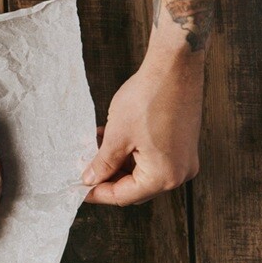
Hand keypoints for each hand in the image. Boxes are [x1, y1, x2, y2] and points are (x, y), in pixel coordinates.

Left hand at [83, 49, 202, 205]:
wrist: (175, 66)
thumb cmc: (148, 99)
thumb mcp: (117, 136)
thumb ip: (103, 163)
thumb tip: (90, 180)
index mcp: (164, 176)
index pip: (124, 196)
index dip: (97, 193)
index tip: (77, 189)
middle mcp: (179, 173)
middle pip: (135, 187)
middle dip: (107, 177)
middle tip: (83, 168)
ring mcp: (184, 159)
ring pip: (141, 172)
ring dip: (116, 163)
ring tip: (94, 149)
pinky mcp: (182, 144)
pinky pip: (152, 158)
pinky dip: (130, 153)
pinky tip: (109, 139)